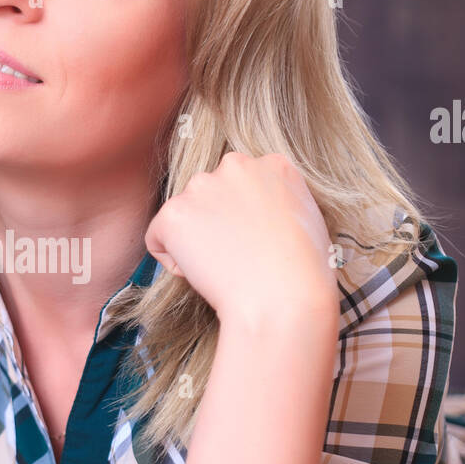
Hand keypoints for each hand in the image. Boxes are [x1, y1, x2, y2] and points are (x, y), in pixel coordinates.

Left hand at [145, 151, 339, 325]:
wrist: (283, 298)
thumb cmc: (304, 274)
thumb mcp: (307, 221)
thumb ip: (278, 205)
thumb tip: (261, 216)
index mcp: (272, 165)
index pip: (242, 185)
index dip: (245, 218)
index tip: (256, 242)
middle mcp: (235, 166)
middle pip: (210, 194)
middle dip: (215, 222)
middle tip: (236, 256)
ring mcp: (201, 186)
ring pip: (184, 215)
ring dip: (194, 241)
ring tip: (224, 267)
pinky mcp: (174, 213)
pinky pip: (157, 238)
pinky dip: (172, 261)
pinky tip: (202, 274)